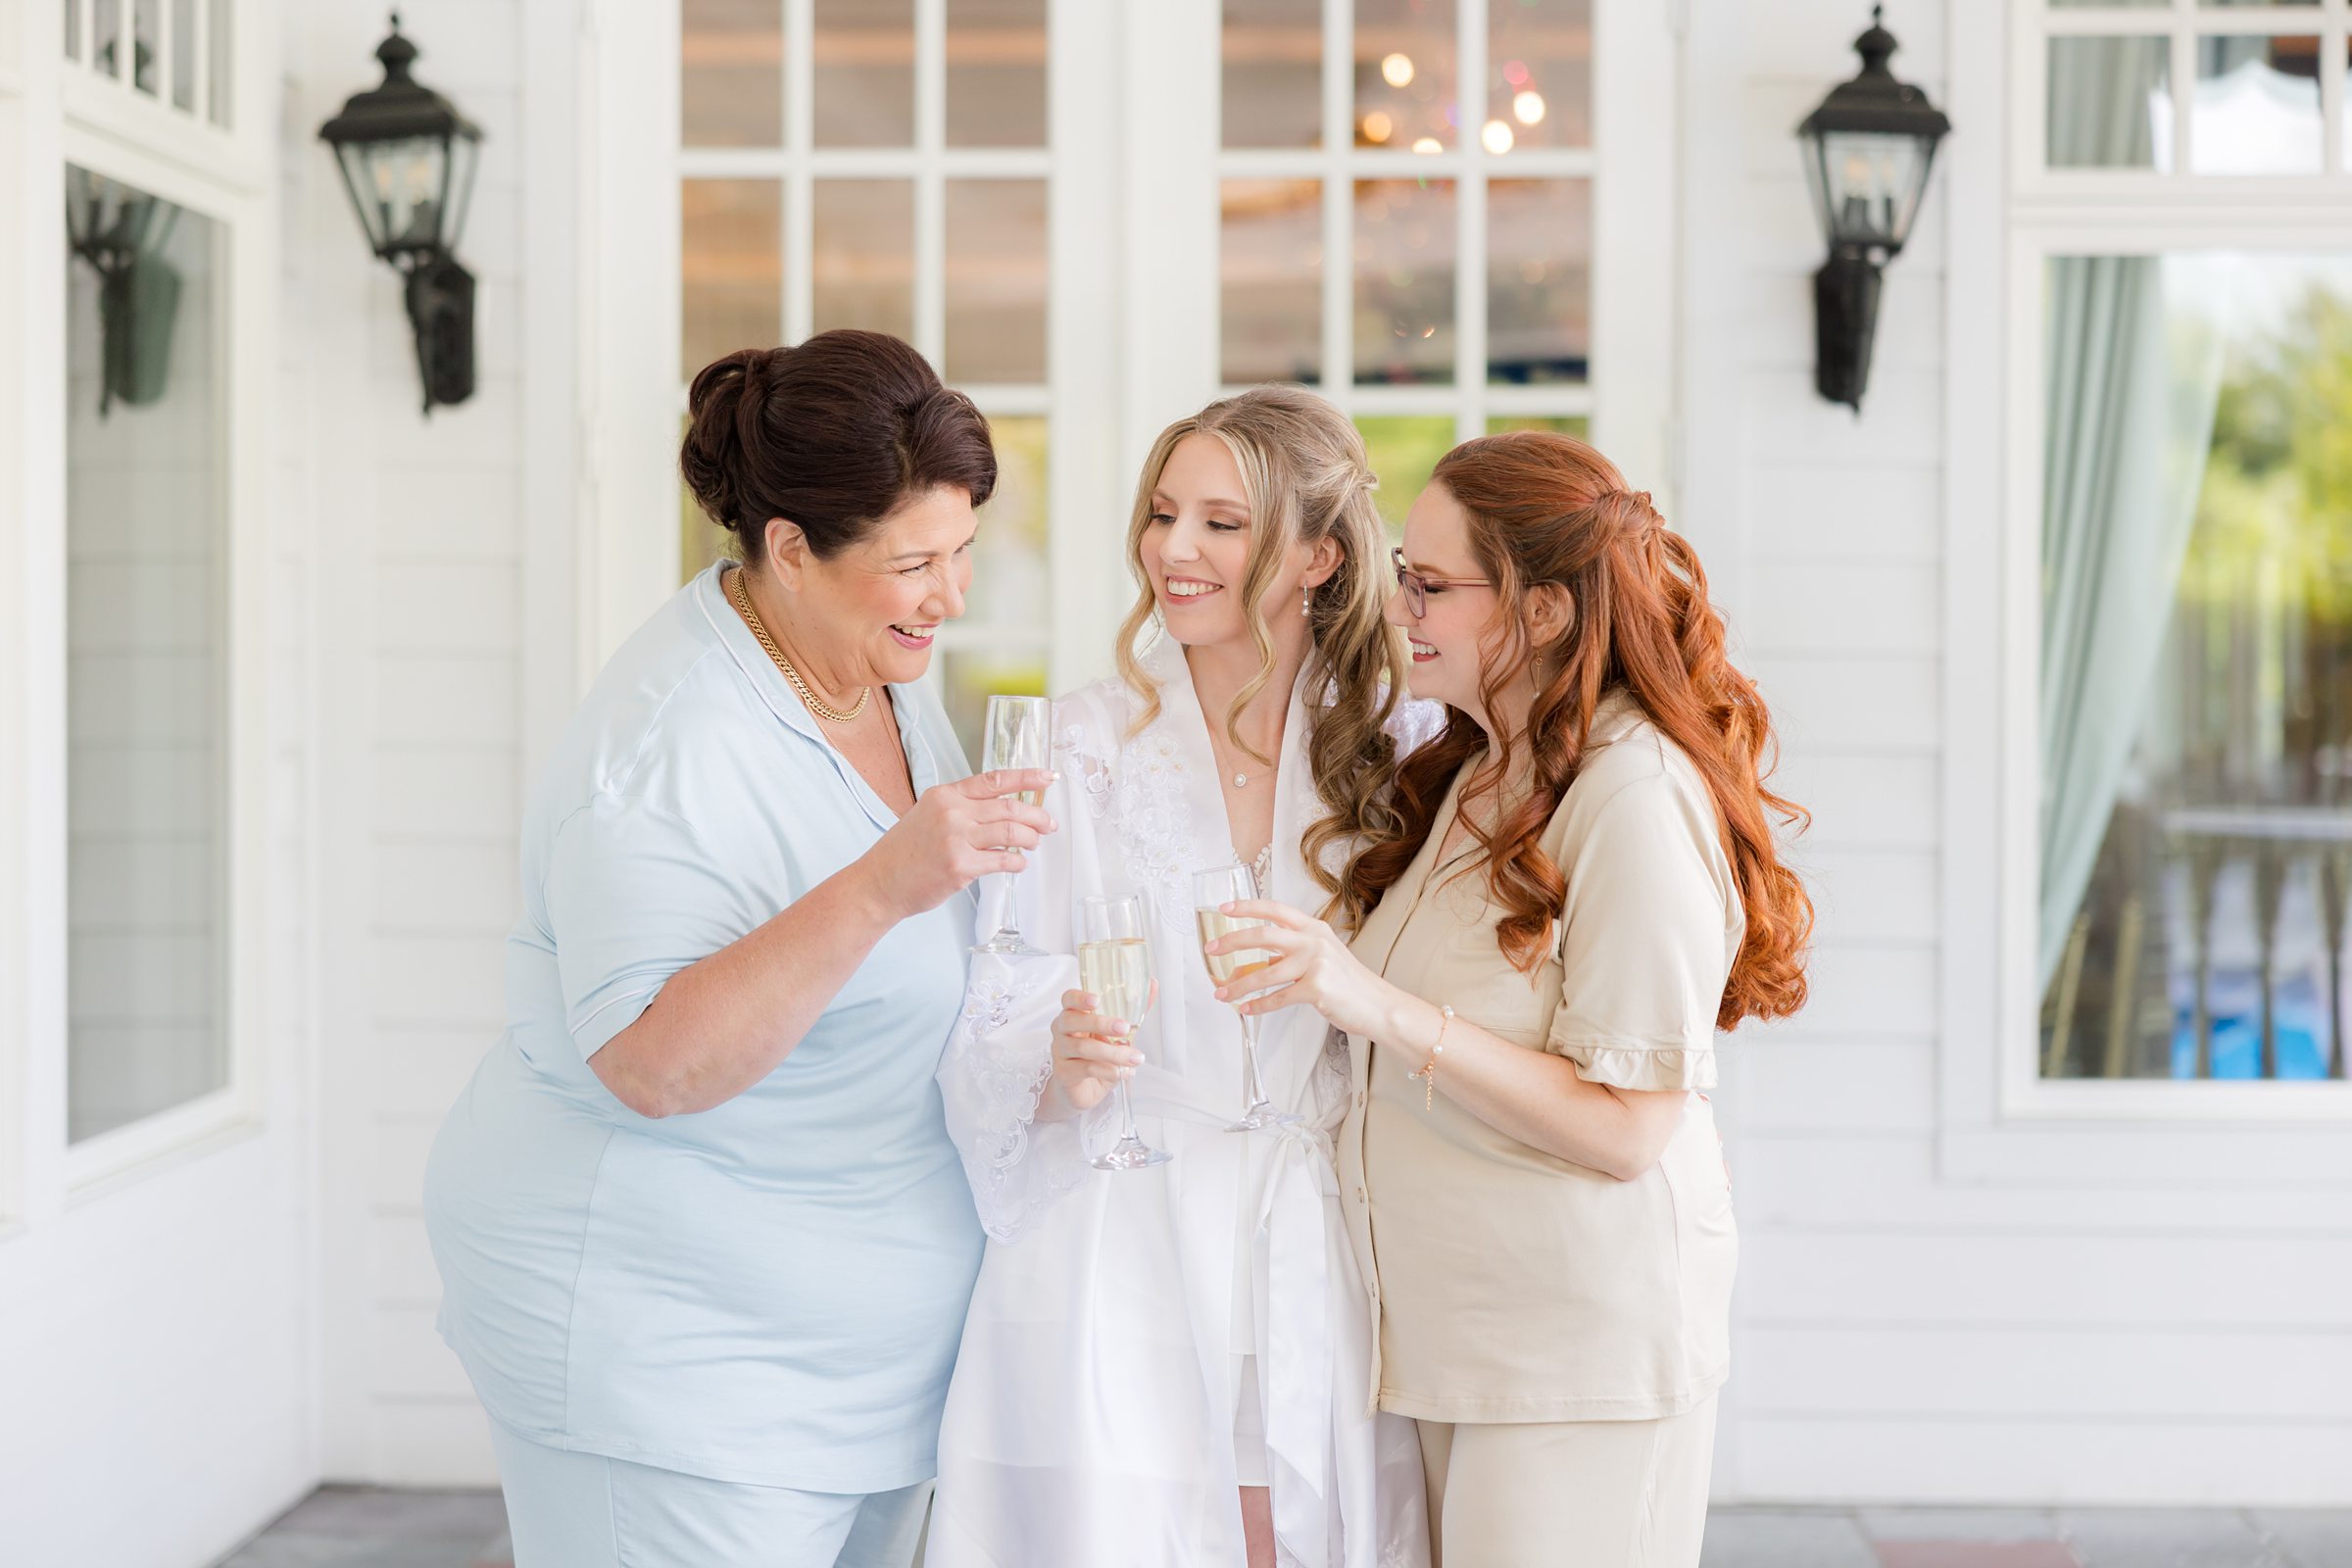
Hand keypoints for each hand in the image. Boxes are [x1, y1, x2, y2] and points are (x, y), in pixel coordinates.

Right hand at [861, 769, 1058, 917]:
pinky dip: (1017, 862)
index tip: (1048, 777)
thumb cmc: (905, 852)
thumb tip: (1003, 811)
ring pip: (1010, 832)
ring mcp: (956, 839)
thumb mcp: (928, 815)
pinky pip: (1002, 861)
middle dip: (1036, 815)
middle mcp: (952, 812)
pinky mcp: (960, 866)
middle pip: (1008, 807)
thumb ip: (962, 808)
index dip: (1027, 777)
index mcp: (945, 795)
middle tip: (1048, 823)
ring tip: (1034, 842)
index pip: (995, 780)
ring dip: (1030, 838)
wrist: (880, 882)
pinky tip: (1019, 864)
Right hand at [1044, 982, 1152, 1116]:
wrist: (1084, 1091)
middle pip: (1071, 1020)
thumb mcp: (1118, 1034)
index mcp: (1074, 1014)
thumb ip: (1134, 1010)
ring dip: (1112, 1052)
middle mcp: (1062, 1030)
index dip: (1079, 997)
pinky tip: (1123, 1073)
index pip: (1068, 999)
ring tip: (1135, 1058)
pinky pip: (1085, 1069)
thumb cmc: (1100, 1056)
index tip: (1097, 1000)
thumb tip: (1153, 984)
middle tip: (1125, 1028)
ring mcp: (1060, 1052)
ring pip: (1082, 1047)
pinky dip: (1107, 1071)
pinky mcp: (1064, 1073)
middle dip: (1100, 1023)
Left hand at [1205, 899, 1398, 1039]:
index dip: (1248, 907)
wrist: (1377, 1005)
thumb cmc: (1349, 984)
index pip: (1275, 910)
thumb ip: (1288, 956)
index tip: (1225, 908)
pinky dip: (1258, 1006)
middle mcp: (1313, 941)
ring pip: (1265, 974)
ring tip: (1222, 993)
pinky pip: (1278, 998)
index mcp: (1314, 928)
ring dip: (1239, 984)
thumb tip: (1250, 965)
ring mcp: (1315, 963)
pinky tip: (1246, 1009)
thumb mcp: (1321, 958)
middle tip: (1211, 949)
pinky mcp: (1315, 988)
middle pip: (1263, 935)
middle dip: (1231, 942)